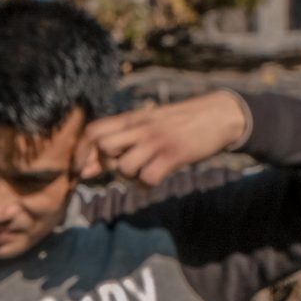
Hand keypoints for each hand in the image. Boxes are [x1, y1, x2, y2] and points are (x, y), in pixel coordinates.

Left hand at [73, 91, 250, 186]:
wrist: (221, 115)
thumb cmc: (179, 124)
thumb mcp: (149, 123)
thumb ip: (122, 139)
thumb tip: (87, 166)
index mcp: (133, 118)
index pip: (93, 131)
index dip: (80, 153)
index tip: (79, 170)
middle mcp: (142, 127)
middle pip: (104, 148)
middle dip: (106, 165)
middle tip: (120, 168)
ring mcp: (157, 141)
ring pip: (124, 167)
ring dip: (129, 178)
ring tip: (143, 173)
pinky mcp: (174, 155)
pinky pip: (148, 178)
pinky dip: (147, 186)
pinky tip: (155, 179)